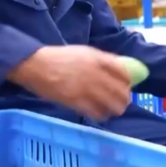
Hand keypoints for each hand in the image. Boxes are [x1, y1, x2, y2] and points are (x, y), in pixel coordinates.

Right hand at [8, 46, 131, 120]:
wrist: (37, 65)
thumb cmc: (60, 57)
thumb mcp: (85, 51)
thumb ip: (102, 59)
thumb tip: (119, 67)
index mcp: (99, 59)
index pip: (124, 73)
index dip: (128, 82)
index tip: (127, 86)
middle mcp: (97, 74)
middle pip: (121, 91)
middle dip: (125, 99)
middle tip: (123, 102)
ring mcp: (87, 89)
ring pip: (112, 104)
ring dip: (116, 109)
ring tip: (114, 111)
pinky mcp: (77, 102)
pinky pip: (96, 112)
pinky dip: (102, 115)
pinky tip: (101, 115)